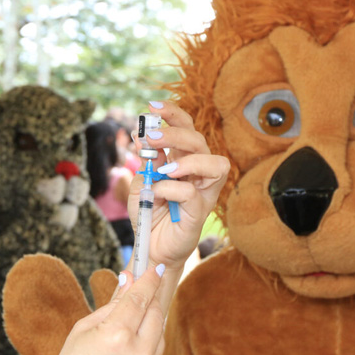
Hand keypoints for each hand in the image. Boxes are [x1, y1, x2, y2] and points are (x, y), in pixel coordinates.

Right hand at [33, 263, 166, 354]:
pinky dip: (150, 340)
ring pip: (160, 332)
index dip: (149, 278)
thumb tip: (128, 281)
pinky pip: (157, 352)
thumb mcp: (81, 331)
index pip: (139, 297)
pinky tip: (134, 340)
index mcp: (115, 335)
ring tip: (136, 314)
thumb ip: (110, 306)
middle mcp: (138, 352)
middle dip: (152, 296)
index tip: (156, 265)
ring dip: (152, 319)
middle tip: (148, 284)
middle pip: (156, 312)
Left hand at [129, 101, 228, 280]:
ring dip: (187, 159)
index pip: (186, 128)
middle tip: (149, 136)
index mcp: (184, 160)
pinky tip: (156, 194)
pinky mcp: (200, 212)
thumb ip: (144, 163)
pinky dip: (170, 189)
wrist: (149, 248)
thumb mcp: (139, 184)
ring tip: (163, 167)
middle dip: (174, 133)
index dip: (173, 113)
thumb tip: (140, 137)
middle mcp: (197, 173)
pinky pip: (191, 193)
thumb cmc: (148, 215)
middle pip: (199, 140)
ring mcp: (202, 192)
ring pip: (215, 163)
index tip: (152, 106)